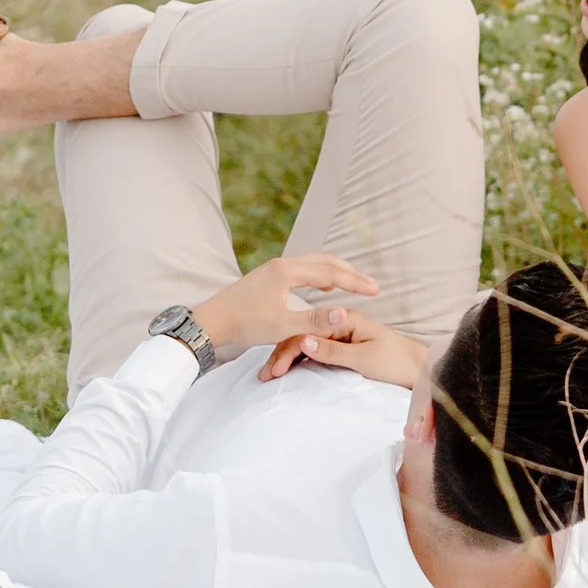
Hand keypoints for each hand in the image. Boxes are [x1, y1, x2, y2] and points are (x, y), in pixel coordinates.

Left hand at [191, 253, 379, 354]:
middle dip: (351, 273)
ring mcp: (274, 268)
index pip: (331, 272)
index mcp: (287, 271)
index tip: (376, 291)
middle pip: (325, 261)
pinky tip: (324, 285)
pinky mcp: (268, 276)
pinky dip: (321, 274)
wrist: (211, 322)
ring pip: (314, 263)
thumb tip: (346, 312)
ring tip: (354, 282)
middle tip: (372, 284)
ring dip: (337, 271)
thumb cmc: (244, 325)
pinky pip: (303, 269)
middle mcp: (282, 264)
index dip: (355, 282)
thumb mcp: (282, 326)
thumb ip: (315, 319)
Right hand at [257, 305, 429, 390]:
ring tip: (268, 376)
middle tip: (264, 376)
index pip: (306, 332)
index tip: (272, 370)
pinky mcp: (343, 350)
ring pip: (306, 346)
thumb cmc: (397, 362)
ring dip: (287, 360)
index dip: (286, 351)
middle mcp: (340, 325)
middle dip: (281, 356)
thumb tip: (302, 340)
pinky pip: (316, 354)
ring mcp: (340, 337)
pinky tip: (286, 372)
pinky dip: (299, 363)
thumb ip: (332, 351)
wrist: (419, 372)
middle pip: (302, 337)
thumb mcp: (363, 358)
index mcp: (345, 320)